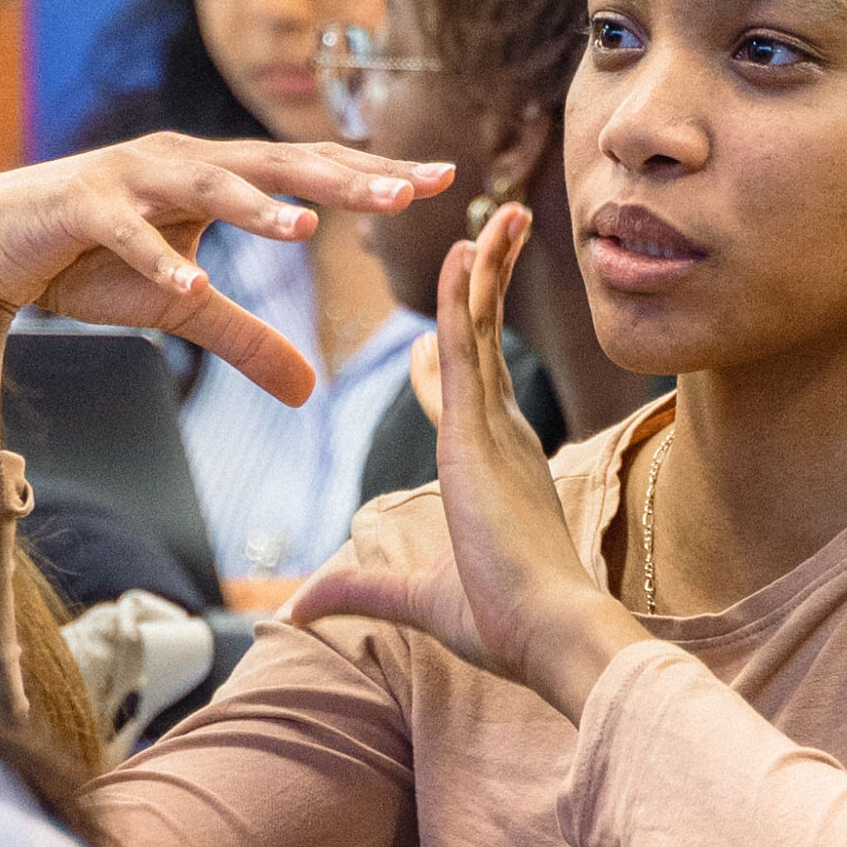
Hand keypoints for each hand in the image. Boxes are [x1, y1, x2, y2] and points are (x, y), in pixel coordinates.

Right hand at [0, 131, 452, 406]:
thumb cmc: (94, 262)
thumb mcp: (186, 308)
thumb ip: (248, 340)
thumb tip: (309, 393)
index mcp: (220, 175)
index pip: (312, 169)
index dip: (374, 174)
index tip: (445, 180)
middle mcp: (186, 160)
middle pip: (280, 165)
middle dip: (344, 179)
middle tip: (407, 193)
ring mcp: (134, 176)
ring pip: (209, 185)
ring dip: (258, 207)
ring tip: (308, 229)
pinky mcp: (83, 204)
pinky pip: (129, 235)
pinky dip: (160, 259)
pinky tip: (192, 285)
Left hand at [287, 204, 644, 715]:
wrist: (550, 633)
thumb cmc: (503, 623)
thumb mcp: (416, 597)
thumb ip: (357, 589)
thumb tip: (296, 607)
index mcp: (495, 464)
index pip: (470, 387)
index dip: (456, 343)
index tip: (451, 304)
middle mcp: (501, 433)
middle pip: (486, 337)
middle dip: (492, 279)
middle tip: (502, 227)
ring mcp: (494, 427)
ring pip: (483, 326)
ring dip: (490, 266)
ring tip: (501, 213)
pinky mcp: (481, 430)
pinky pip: (468, 344)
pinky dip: (464, 293)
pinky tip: (463, 248)